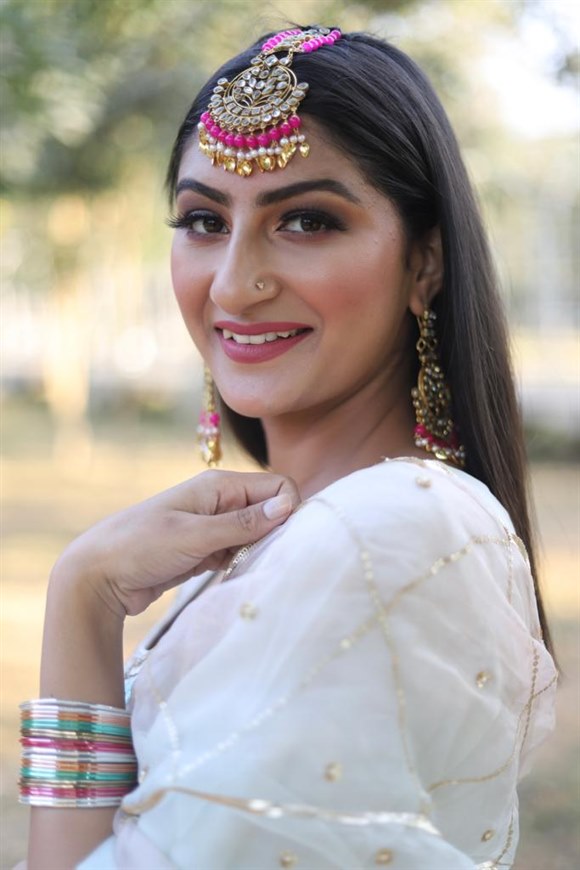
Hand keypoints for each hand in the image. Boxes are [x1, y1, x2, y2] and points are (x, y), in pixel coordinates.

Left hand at [52, 470, 299, 617]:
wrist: (98, 576)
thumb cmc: (141, 547)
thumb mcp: (195, 535)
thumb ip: (242, 523)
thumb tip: (289, 505)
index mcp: (219, 486)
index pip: (278, 485)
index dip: (289, 509)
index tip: (285, 540)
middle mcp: (220, 501)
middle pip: (271, 509)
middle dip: (278, 532)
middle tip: (273, 560)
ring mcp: (213, 526)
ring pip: (257, 533)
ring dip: (261, 551)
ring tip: (253, 571)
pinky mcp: (206, 550)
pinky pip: (239, 552)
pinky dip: (244, 563)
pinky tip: (238, 577)